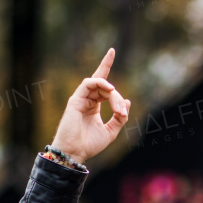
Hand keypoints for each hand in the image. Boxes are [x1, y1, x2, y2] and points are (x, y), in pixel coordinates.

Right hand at [49, 49, 130, 163]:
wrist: (75, 152)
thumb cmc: (90, 144)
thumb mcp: (111, 131)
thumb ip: (120, 117)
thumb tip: (128, 102)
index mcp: (93, 106)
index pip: (102, 84)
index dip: (106, 65)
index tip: (112, 50)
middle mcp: (87, 100)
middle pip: (106, 87)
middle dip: (117, 97)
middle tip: (121, 112)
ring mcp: (80, 98)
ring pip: (100, 85)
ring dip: (113, 94)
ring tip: (117, 109)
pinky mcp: (75, 99)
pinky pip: (89, 83)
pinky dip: (101, 84)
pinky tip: (110, 91)